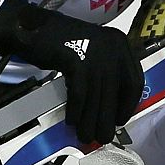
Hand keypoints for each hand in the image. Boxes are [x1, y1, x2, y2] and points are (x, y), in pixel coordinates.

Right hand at [0, 0, 143, 145]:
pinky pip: (79, 92)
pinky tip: (72, 120)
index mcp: (119, 44)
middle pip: (115, 92)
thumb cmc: (60, 44)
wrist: (30, 28)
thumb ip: (102, 78)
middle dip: (108, 119)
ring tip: (85, 135)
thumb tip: (108, 112)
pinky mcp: (75, 57)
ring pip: (97, 95)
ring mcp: (94, 50)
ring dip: (90, 120)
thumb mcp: (91, 55)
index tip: (120, 120)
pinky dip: (76, 109)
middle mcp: (111, 46)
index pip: (134, 81)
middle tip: (102, 137)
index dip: (128, 105)